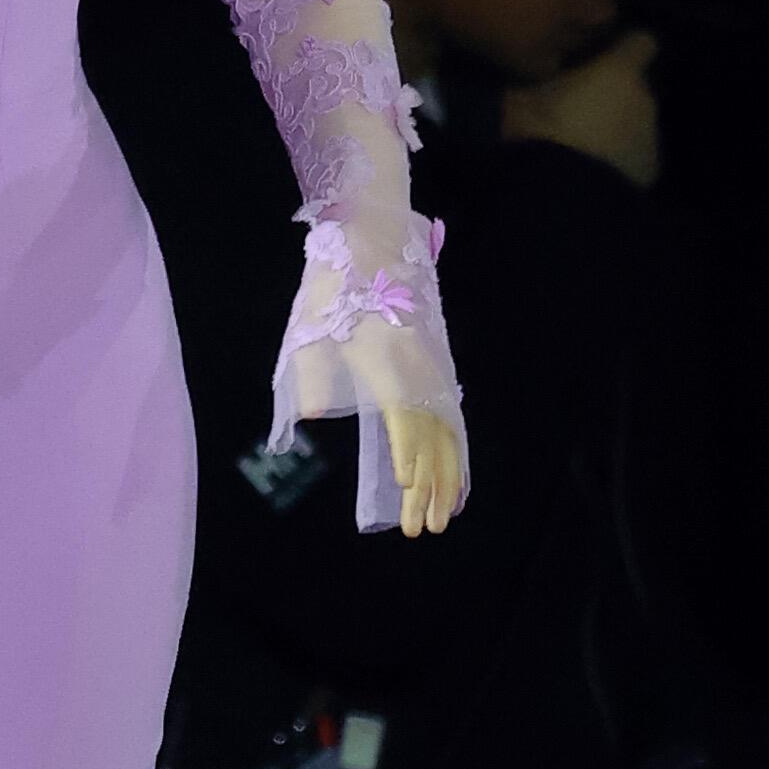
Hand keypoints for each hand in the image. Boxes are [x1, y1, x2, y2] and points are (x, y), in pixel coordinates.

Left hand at [300, 306, 465, 535]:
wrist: (370, 241)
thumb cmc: (334, 286)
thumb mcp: (313, 330)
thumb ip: (314, 376)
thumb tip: (312, 413)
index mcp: (387, 363)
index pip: (402, 417)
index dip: (406, 452)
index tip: (405, 486)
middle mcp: (417, 371)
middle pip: (429, 437)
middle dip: (428, 486)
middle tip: (422, 528)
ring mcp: (430, 370)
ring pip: (446, 433)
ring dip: (447, 478)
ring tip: (444, 518)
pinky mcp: (433, 368)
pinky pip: (450, 419)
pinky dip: (455, 452)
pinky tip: (456, 478)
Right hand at [499, 23, 660, 188]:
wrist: (564, 191)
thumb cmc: (542, 130)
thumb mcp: (520, 96)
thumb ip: (533, 79)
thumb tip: (523, 77)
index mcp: (619, 70)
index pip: (641, 42)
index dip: (624, 50)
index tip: (603, 59)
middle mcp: (643, 98)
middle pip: (636, 87)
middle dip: (614, 95)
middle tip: (579, 110)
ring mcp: (651, 136)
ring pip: (636, 122)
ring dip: (617, 128)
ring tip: (584, 146)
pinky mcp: (651, 169)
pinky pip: (636, 155)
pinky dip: (621, 159)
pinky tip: (595, 170)